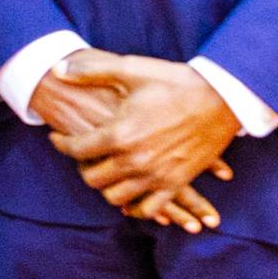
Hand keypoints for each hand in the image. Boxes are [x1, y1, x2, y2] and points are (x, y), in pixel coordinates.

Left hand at [49, 54, 239, 232]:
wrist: (220, 97)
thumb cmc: (174, 81)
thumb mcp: (131, 69)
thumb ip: (91, 71)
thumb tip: (58, 69)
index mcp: (119, 134)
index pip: (77, 149)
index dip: (61, 144)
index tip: (57, 137)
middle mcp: (134, 160)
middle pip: (93, 178)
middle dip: (82, 167)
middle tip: (82, 157)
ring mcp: (156, 175)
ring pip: (117, 197)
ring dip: (106, 187)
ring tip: (104, 173)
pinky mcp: (176, 183)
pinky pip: (150, 208)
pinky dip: (137, 207)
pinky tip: (130, 198)